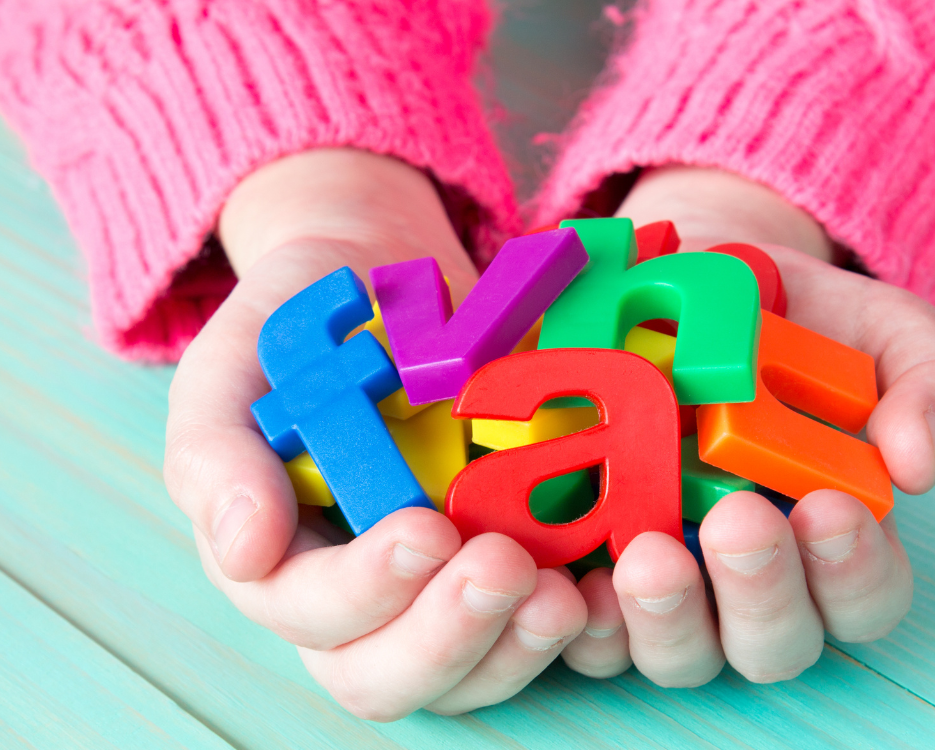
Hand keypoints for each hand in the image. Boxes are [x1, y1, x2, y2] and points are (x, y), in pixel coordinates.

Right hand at [163, 148, 586, 718]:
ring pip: (472, 672)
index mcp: (286, 561)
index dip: (367, 591)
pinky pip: (542, 622)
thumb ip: (217, 455)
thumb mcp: (234, 369)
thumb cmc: (297, 323)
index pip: (314, 615)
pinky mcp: (515, 561)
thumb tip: (242, 550)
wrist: (379, 274)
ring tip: (565, 596)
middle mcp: (365, 596)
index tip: (424, 531)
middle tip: (507, 568)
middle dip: (450, 636)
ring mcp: (443, 587)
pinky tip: (607, 587)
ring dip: (518, 647)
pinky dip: (582, 625)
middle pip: (390, 675)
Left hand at [560, 165, 934, 685]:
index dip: (853, 571)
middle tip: (740, 522)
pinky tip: (576, 579)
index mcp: (832, 544)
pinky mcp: (592, 565)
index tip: (831, 506)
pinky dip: (580, 617)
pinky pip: (584, 627)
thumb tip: (919, 463)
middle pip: (769, 643)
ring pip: (677, 652)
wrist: (692, 285)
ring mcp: (669, 584)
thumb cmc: (800, 324)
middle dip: (759, 593)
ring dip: (666, 618)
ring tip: (650, 555)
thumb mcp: (886, 337)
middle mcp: (750, 583)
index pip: (861, 597)